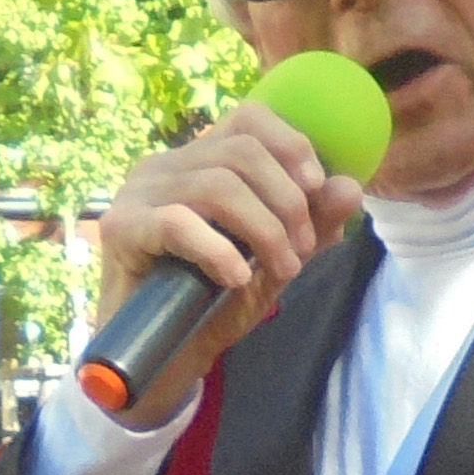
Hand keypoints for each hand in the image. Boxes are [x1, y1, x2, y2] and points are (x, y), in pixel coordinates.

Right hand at [89, 103, 365, 428]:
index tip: (317, 187)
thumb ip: (312, 225)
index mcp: (202, 162)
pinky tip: (236, 279)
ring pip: (218, 185)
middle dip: (288, 202)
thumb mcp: (276, 262)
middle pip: (241, 152)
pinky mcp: (122, 228)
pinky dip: (219, 250)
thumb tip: (351, 187)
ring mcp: (139, 193)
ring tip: (281, 270)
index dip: (291, 145)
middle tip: (303, 249)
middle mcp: (167, 166)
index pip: (248, 119)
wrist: (166, 356)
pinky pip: (178, 222)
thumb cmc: (216, 303)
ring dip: (265, 231)